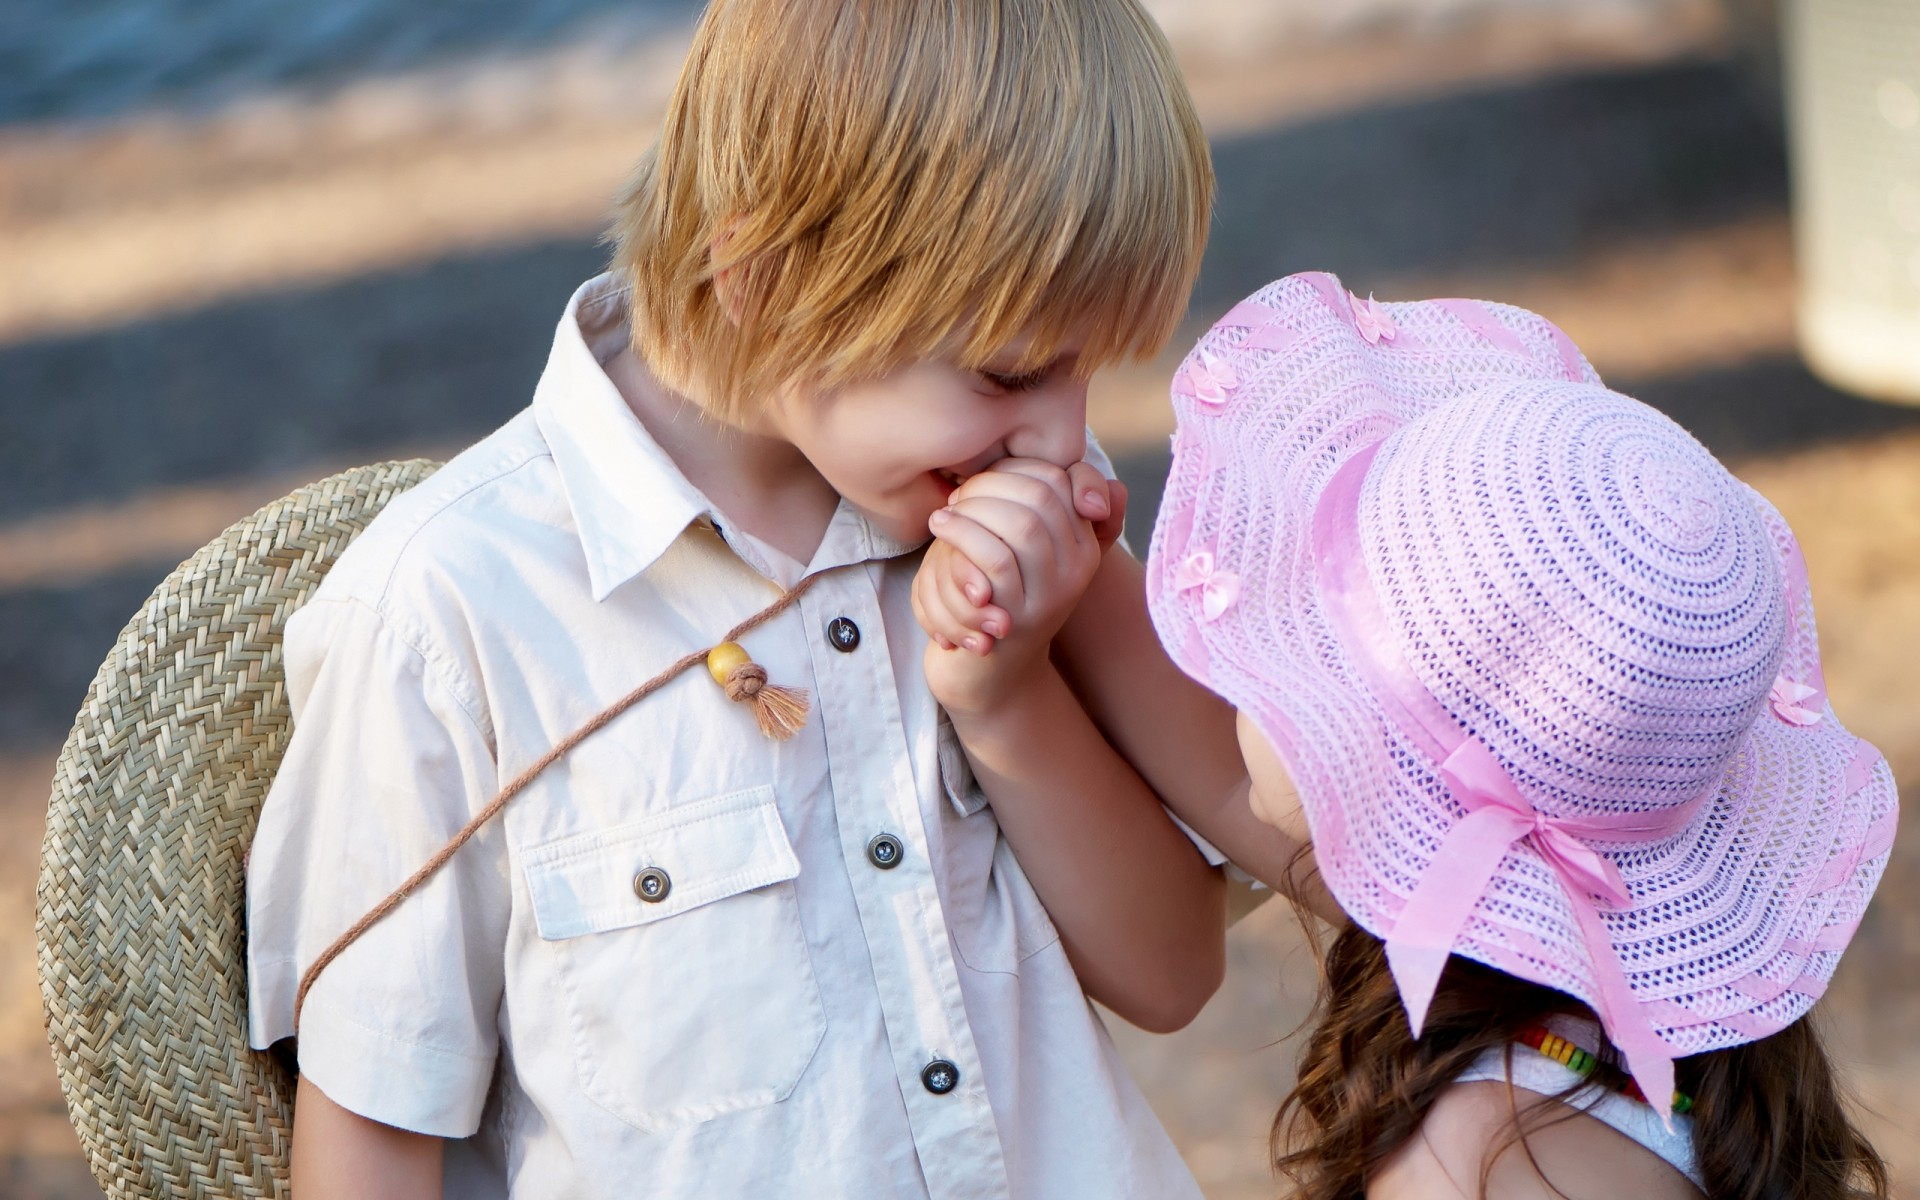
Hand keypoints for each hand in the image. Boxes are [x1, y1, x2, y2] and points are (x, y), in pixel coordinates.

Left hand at [911, 459, 1125, 712]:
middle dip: (990, 485)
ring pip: (1022, 525)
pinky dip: (962, 534)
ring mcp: (1051, 596)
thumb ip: (1042, 504)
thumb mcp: (1020, 545)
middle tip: (957, 496)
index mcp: (1085, 542)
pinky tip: (939, 528)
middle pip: (1041, 496)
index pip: (1060, 478)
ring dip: (973, 509)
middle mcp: (1078, 569)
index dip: (1013, 468)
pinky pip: (995, 561)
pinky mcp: (1019, 619)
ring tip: (944, 514)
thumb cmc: (995, 595)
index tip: (980, 482)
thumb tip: (1101, 483)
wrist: (986, 672)